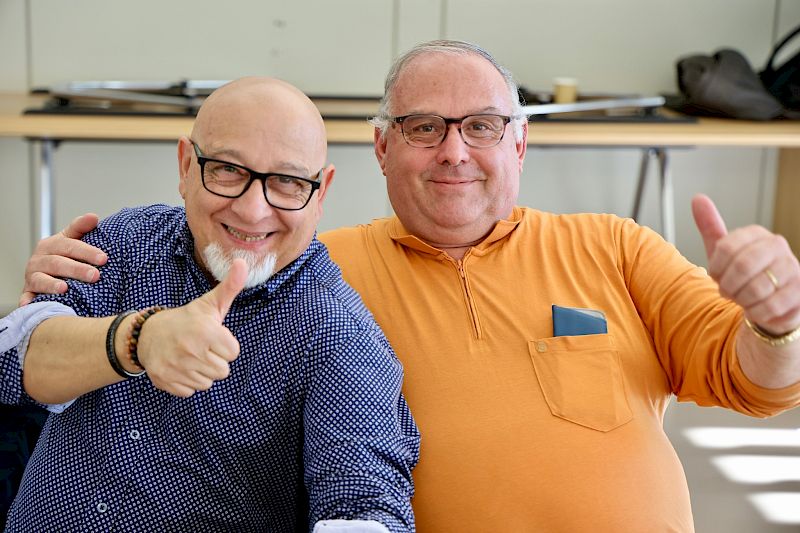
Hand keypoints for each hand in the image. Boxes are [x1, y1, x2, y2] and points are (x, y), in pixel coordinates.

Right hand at [20, 213, 105, 305]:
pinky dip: (29, 300)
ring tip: (66, 288)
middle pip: (58, 263)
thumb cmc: (63, 256)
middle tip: (95, 276)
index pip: (70, 246)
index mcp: (51, 245)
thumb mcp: (71, 240)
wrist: (44, 273)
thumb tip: (93, 217)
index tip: (104, 258)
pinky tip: (33, 304)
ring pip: (42, 279)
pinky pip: (27, 297)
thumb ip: (81, 228)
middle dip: (77, 270)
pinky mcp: (28, 292)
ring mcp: (32, 276)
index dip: (87, 252)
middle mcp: (39, 259)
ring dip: (52, 285)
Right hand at [135, 258, 246, 397]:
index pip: (233, 353)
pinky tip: (180, 366)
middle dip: (215, 360)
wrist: (147, 334)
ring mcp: (178, 367)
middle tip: (200, 347)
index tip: (212, 337)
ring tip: (190, 356)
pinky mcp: (166, 381)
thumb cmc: (186, 320)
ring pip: (208, 383)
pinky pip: (191, 391)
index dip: (225, 345)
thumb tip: (243, 263)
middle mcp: (192, 350)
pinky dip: (186, 382)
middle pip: (223, 371)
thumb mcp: (208, 304)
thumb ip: (230, 287)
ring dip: (201, 372)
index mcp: (206, 331)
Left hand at [692, 193, 799, 334]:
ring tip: (743, 298)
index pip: (726, 247)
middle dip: (728, 286)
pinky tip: (756, 308)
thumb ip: (711, 227)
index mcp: (756, 234)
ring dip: (741, 300)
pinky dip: (755, 312)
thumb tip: (698, 198)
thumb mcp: (722, 252)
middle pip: (742, 266)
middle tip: (726, 291)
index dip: (716, 268)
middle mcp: (777, 246)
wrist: (768, 301)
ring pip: (756, 289)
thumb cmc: (742, 276)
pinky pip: (770, 306)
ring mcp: (792, 267)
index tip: (716, 275)